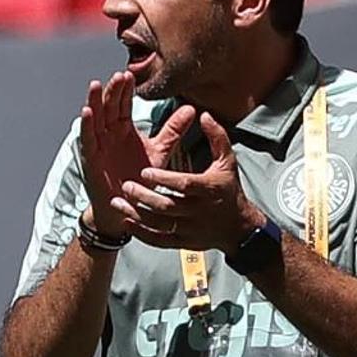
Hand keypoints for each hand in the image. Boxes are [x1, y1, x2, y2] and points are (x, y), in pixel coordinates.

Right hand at [78, 72, 195, 238]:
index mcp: (124, 129)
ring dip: (94, 102)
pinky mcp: (91, 159)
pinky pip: (88, 140)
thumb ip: (173, 130)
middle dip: (112, 91)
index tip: (129, 74)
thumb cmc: (141, 177)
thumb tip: (192, 108)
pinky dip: (86, 126)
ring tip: (96, 85)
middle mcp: (110, 134)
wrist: (130, 205)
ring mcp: (99, 145)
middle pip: (109, 107)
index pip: (123, 105)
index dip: (124, 91)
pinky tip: (86, 112)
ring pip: (95, 119)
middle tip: (118, 75)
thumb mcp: (160, 150)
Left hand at [113, 114, 265, 251]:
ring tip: (118, 202)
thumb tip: (204, 114)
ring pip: (159, 224)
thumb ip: (217, 137)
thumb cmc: (229, 189)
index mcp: (210, 189)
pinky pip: (158, 240)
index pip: (184, 184)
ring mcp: (190, 229)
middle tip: (126, 185)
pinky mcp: (183, 243)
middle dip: (144, 197)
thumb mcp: (228, 161)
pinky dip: (141, 232)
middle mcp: (199, 211)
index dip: (164, 179)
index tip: (145, 171)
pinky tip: (127, 220)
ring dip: (136, 213)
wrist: (238, 227)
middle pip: (167, 206)